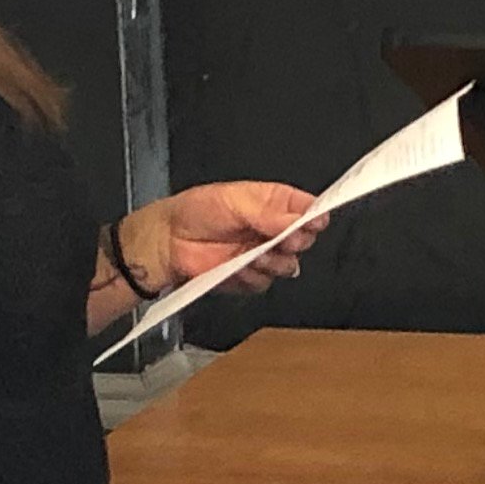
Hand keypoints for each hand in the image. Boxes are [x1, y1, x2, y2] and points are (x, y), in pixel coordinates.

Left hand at [127, 180, 327, 293]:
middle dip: (294, 241)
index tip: (314, 222)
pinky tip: (236, 266)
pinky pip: (265, 283)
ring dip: (273, 262)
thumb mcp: (234, 201)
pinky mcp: (251, 276)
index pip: (307, 208)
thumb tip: (298, 219)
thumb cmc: (196, 211)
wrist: (169, 241)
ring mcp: (263, 254)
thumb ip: (268, 212)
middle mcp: (272, 229)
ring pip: (288, 265)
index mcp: (273, 203)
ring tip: (252, 253)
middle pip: (304, 240)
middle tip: (279, 239)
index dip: (315, 216)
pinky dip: (252, 277)